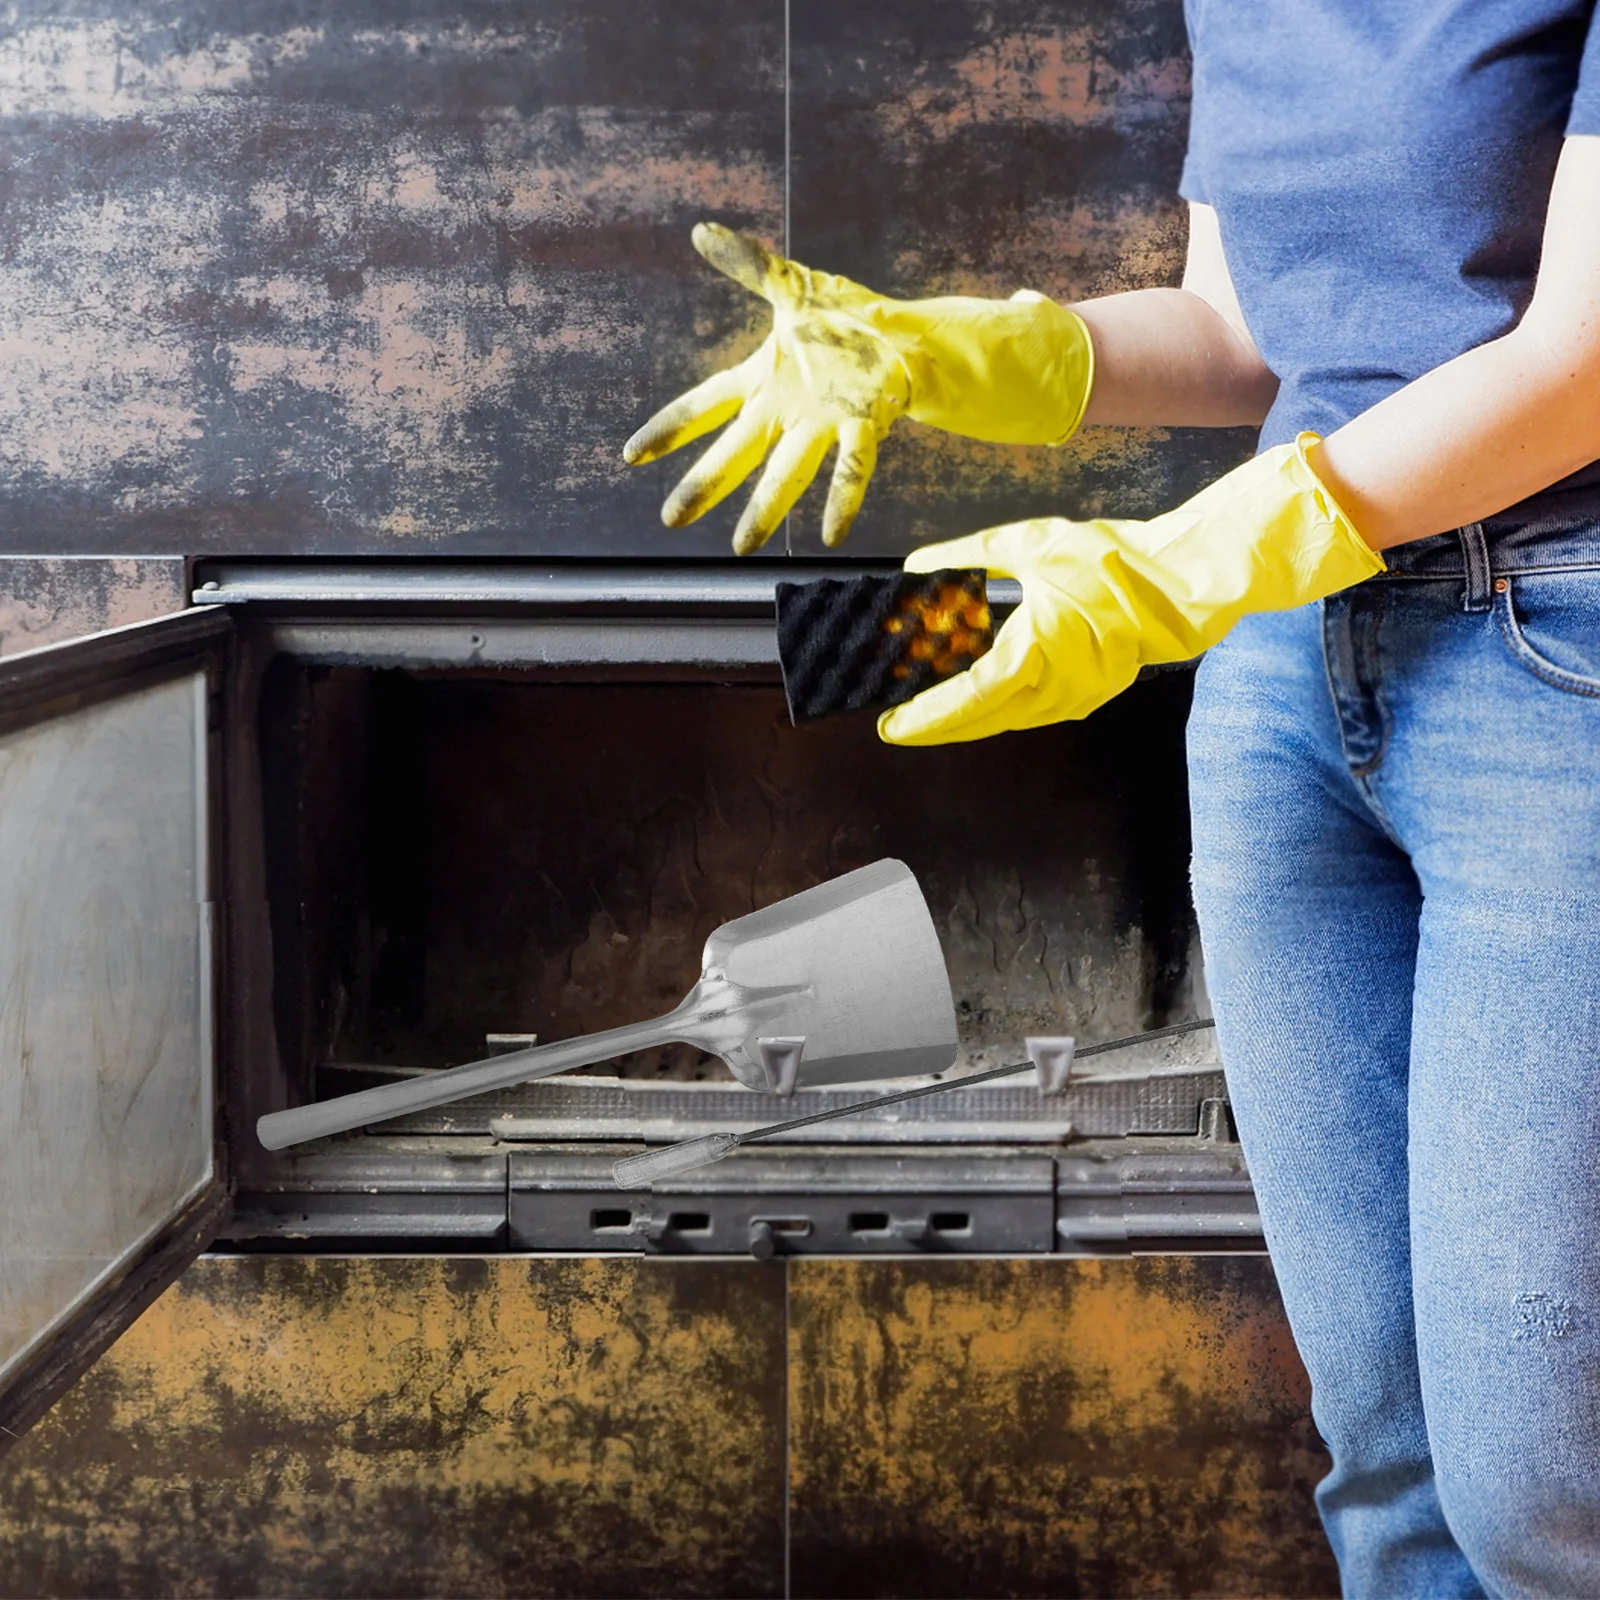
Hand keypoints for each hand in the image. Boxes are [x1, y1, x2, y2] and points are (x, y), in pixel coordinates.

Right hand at [624, 223, 1093, 553]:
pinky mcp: (861, 424)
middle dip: (703, 485)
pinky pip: (850, 466)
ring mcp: (821, 422)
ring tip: (741, 547)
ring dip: (762, 508)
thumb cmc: (846, 321)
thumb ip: (748, 265)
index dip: (670, 429)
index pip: (705, 405)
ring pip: (785, 471)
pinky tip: (831, 535)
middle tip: (670, 520)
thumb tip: (702, 231)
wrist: (903, 335)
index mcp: (762, 381)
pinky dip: (842, 499)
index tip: (631, 456)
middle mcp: (785, 411)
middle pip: (735, 451)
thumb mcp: (792, 286)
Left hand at [878, 435, 1385, 743]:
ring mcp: (1074, 699)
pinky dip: (998, 711)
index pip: (966, 700)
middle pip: (980, 722)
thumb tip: (916, 567)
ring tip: (930, 712)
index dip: (927, 719)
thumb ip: (966, 556)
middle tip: (900, 726)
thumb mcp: (1027, 543)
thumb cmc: (1106, 560)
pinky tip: (980, 699)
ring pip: (1005, 721)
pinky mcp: (1089, 695)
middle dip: (938, 727)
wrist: (1180, 583)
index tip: (892, 727)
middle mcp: (1053, 689)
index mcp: (1034, 654)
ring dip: (968, 720)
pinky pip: (1031, 713)